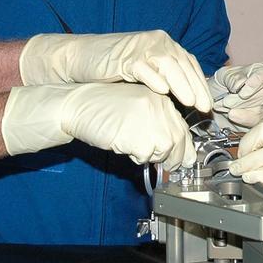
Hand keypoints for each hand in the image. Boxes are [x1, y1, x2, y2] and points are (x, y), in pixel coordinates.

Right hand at [2, 82, 195, 166]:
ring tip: (131, 144)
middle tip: (162, 163)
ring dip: (149, 155)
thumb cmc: (105, 108)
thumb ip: (158, 124)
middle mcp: (160, 106)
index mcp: (161, 98)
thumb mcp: (137, 109)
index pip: (182, 128)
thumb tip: (179, 153)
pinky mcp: (138, 135)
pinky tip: (122, 144)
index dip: (184, 148)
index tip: (183, 160)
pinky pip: (144, 156)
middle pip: (177, 142)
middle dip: (172, 158)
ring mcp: (150, 120)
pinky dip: (135, 157)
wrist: (79, 105)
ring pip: (162, 150)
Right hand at [19, 31, 211, 112]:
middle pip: (183, 64)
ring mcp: (140, 47)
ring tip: (188, 102)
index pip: (189, 64)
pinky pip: (143, 65)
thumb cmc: (113, 69)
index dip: (200, 84)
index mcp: (164, 45)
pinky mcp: (124, 55)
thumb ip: (164, 80)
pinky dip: (154, 78)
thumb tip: (186, 101)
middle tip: (203, 107)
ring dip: (180, 83)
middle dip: (195, 87)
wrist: (81, 58)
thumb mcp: (144, 73)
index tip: (208, 105)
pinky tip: (162, 91)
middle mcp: (156, 42)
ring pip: (167, 63)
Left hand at [208, 63, 262, 129]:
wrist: (220, 98)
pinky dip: (240, 118)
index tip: (241, 93)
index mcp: (262, 70)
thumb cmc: (225, 82)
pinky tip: (231, 114)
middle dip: (239, 100)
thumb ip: (231, 78)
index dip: (252, 86)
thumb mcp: (224, 75)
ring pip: (258, 110)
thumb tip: (238, 86)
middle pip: (262, 95)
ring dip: (237, 109)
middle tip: (225, 100)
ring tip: (225, 105)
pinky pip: (255, 121)